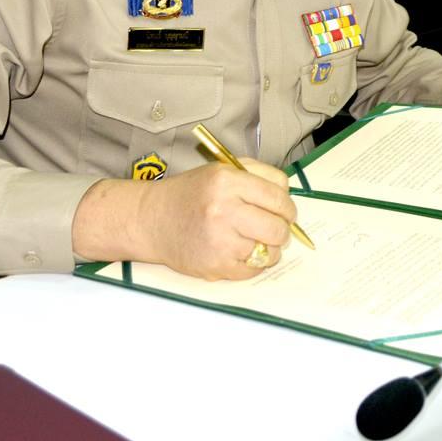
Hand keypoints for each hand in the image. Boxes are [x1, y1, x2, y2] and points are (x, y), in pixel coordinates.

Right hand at [76, 159, 298, 280]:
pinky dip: (253, 264)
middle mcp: (223, 209)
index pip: (278, 196)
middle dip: (282, 230)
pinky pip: (252, 270)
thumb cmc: (191, 194)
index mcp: (228, 181)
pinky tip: (240, 252)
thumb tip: (289, 195)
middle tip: (275, 229)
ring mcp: (219, 240)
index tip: (285, 212)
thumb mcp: (223, 170)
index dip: (287, 207)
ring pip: (269, 252)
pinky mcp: (214, 266)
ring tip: (254, 240)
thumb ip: (259, 175)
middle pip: (278, 228)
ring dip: (268, 249)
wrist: (152, 219)